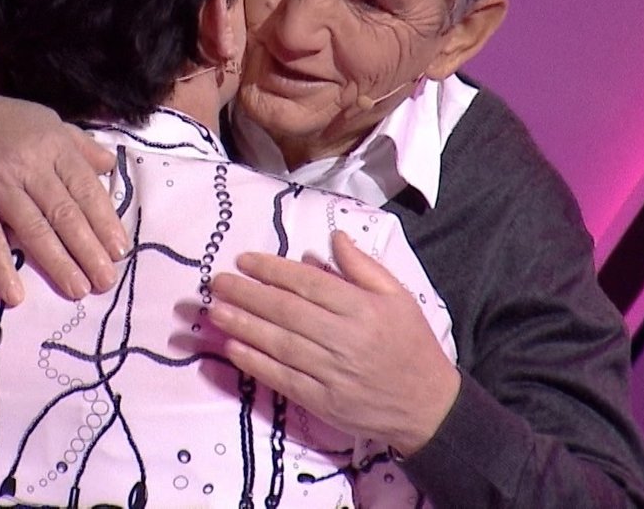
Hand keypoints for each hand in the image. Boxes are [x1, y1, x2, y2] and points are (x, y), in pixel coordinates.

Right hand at [0, 85, 124, 304]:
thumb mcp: (45, 122)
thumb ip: (79, 145)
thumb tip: (111, 166)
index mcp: (53, 145)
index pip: (86, 188)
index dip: (105, 222)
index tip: (121, 250)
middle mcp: (29, 165)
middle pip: (65, 214)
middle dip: (89, 250)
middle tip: (106, 280)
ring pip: (34, 229)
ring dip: (58, 263)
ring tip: (78, 289)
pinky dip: (1, 267)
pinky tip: (15, 294)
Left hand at [208, 231, 459, 453]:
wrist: (427, 406)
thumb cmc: (412, 345)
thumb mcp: (399, 297)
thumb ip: (364, 267)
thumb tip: (333, 237)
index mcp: (363, 308)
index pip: (309, 283)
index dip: (273, 270)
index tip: (244, 260)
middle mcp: (344, 338)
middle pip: (287, 312)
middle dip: (247, 294)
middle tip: (216, 282)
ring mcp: (332, 372)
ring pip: (279, 344)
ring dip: (243, 326)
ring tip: (215, 311)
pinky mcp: (323, 401)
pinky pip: (282, 378)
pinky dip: (255, 363)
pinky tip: (232, 349)